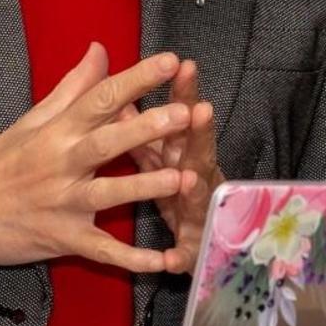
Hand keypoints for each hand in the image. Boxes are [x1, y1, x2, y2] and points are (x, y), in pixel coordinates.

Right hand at [0, 44, 196, 273]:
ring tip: (182, 178)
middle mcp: (61, 164)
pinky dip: (132, 259)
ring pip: (109, 194)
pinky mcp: (64, 239)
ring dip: (146, 187)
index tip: (169, 61)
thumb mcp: (31, 120)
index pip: (100, 98)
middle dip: (146, 128)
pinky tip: (164, 261)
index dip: (136, 79)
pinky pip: (103, 250)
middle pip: (108, 142)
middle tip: (183, 114)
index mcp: (56, 131)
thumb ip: (72, 87)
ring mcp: (63, 203)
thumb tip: (100, 49)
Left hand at [114, 56, 222, 274]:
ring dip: (194, 190)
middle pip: (197, 152)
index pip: (182, 118)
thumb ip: (143, 127)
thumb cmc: (176, 191)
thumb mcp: (158, 156)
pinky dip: (179, 256)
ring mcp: (196, 213)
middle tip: (200, 109)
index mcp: (181, 153)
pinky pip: (184, 254)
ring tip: (190, 179)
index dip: (183, 94)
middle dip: (199, 133)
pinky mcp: (190, 249)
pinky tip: (171, 260)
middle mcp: (195, 178)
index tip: (182, 65)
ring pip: (196, 200)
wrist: (199, 244)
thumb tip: (124, 93)